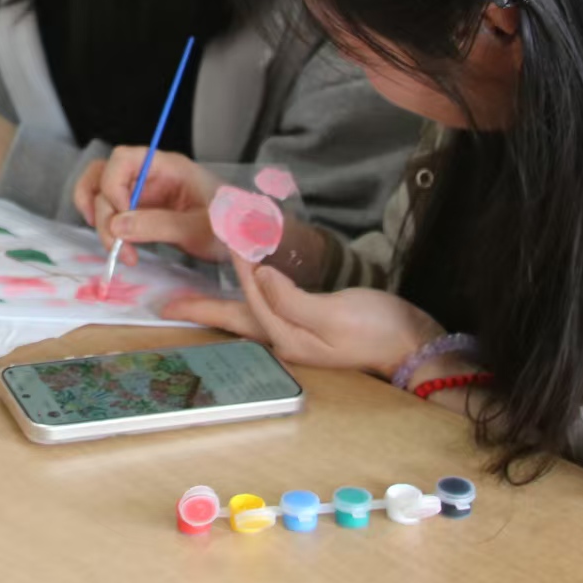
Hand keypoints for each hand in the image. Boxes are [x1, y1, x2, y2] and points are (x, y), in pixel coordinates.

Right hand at [74, 147, 221, 265]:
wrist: (245, 239)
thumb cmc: (230, 227)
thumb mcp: (199, 228)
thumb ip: (158, 225)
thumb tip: (116, 226)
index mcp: (167, 166)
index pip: (123, 159)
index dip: (113, 186)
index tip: (122, 218)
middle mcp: (150, 174)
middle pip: (105, 178)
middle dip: (105, 214)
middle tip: (119, 248)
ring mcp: (143, 191)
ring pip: (100, 191)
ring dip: (97, 219)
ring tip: (114, 249)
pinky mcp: (140, 210)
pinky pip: (110, 210)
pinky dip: (104, 225)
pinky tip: (117, 245)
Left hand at [165, 260, 444, 379]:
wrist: (415, 347)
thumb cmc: (379, 330)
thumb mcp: (335, 314)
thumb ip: (292, 298)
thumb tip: (258, 277)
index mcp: (288, 338)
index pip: (250, 299)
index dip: (237, 267)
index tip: (224, 235)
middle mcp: (286, 342)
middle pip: (236, 319)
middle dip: (203, 307)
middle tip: (167, 304)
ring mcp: (298, 339)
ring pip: (250, 317)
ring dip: (224, 302)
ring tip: (193, 297)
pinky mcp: (310, 330)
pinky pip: (269, 313)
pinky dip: (251, 299)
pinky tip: (246, 294)